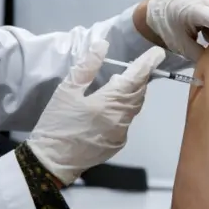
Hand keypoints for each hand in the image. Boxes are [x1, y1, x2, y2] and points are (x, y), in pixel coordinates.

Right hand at [27, 40, 165, 185]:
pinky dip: (123, 110)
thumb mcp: (67, 91)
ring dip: (132, 94)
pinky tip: (110, 108)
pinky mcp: (117, 144)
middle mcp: (121, 118)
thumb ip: (87, 67)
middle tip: (135, 66)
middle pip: (139, 93)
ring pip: (134, 108)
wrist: (51, 162)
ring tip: (119, 84)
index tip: (158, 53)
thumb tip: (102, 45)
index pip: (136, 78)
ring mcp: (121, 133)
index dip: (148, 64)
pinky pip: (126, 121)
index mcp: (109, 103)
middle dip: (140, 78)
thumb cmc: (57, 123)